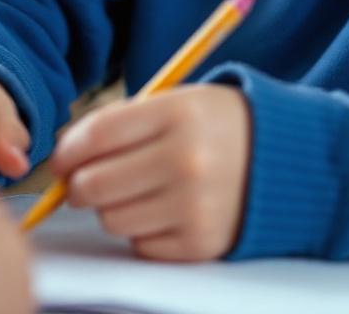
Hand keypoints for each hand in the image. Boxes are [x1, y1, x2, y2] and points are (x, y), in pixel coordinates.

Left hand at [50, 85, 251, 261]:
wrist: (287, 160)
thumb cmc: (214, 128)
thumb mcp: (176, 102)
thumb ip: (120, 123)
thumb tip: (63, 156)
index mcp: (178, 113)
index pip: (97, 136)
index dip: (67, 150)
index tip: (62, 159)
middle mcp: (187, 160)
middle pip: (94, 185)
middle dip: (78, 185)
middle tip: (85, 182)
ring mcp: (196, 205)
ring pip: (111, 220)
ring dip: (110, 209)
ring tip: (134, 193)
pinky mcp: (202, 243)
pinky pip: (140, 245)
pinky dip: (141, 231)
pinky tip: (162, 211)